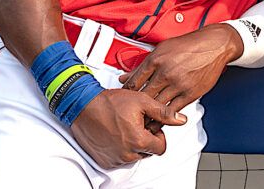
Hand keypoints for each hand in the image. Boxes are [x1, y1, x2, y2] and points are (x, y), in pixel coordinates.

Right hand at [70, 89, 185, 168]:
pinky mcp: (104, 160)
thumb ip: (164, 112)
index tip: (152, 125)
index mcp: (138, 141)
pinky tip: (116, 133)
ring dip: (133, 143)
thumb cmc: (109, 103)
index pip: (161, 148)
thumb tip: (181, 119)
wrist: (82, 106)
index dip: (159, 135)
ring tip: (125, 126)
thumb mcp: (142, 101)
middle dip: (146, 138)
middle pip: (148, 152)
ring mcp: (114, 159)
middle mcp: (126, 154)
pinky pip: (119, 158)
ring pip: (134, 155)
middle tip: (137, 123)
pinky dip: (120, 148)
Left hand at [119, 24, 240, 111]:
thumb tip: (125, 76)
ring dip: (149, 116)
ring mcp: (178, 84)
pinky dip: (165, 117)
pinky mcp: (190, 93)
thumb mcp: (162, 49)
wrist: (215, 45)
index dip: (126, 95)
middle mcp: (165, 72)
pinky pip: (173, 110)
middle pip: (143, 97)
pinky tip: (161, 120)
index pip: (133, 83)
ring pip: (157, 106)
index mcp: (155, 60)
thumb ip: (143, 65)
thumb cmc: (190, 45)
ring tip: (142, 122)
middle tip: (131, 115)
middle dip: (136, 108)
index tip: (126, 100)